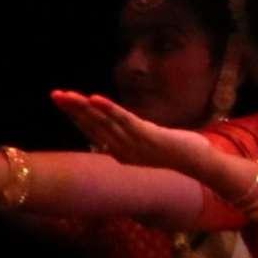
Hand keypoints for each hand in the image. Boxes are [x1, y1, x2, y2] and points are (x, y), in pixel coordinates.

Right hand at [51, 90, 223, 180]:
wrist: (201, 163)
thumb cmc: (179, 151)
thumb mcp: (149, 143)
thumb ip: (133, 134)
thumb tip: (119, 123)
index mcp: (121, 152)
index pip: (93, 131)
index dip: (76, 116)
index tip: (62, 101)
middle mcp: (123, 150)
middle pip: (93, 126)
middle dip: (73, 109)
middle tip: (55, 94)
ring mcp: (135, 144)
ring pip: (104, 122)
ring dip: (84, 107)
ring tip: (67, 95)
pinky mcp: (148, 136)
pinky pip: (125, 120)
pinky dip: (109, 109)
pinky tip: (95, 99)